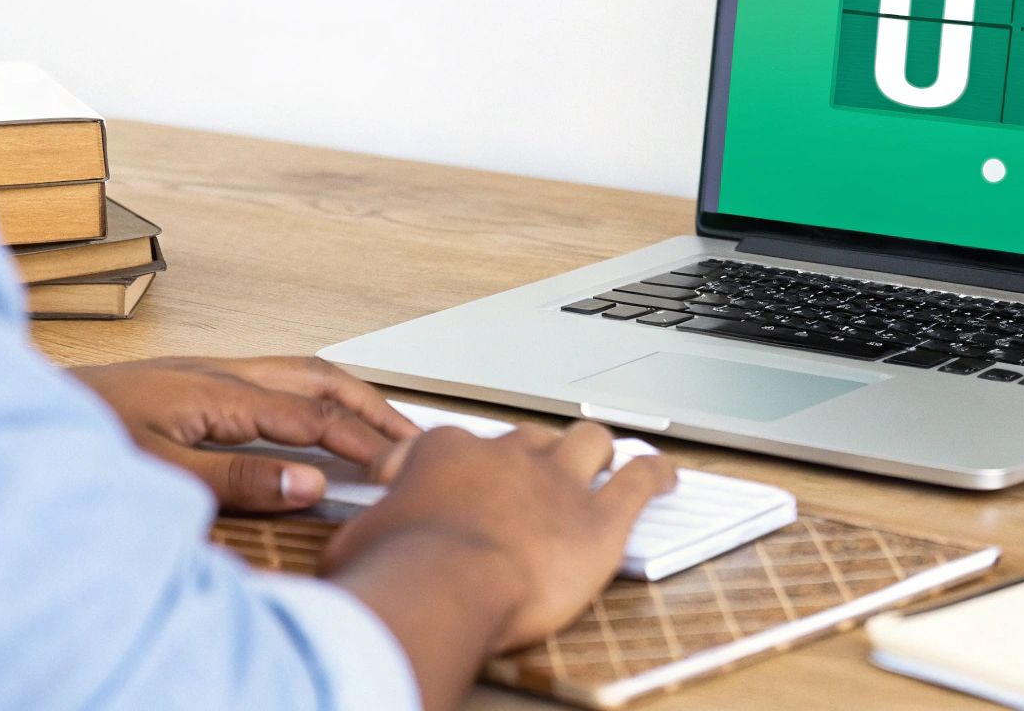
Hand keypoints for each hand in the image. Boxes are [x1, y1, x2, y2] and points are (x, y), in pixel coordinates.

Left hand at [70, 355, 419, 511]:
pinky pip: (273, 379)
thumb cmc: (75, 439)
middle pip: (318, 379)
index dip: (361, 443)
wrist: (8, 412)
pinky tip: (311, 419)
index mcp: (217, 389)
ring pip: (298, 372)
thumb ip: (236, 480)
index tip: (399, 468)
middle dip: (371, 407)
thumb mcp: (158, 470)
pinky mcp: (189, 382)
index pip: (313, 416)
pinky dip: (311, 396)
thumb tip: (308, 485)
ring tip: (379, 425)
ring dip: (345, 397)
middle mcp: (217, 371)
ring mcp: (203, 372)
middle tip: (412, 438)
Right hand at [320, 421, 674, 709]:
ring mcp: (557, 481)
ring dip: (595, 451)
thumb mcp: (358, 541)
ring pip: (588, 442)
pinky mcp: (599, 518)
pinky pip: (640, 480)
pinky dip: (656, 473)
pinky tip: (667, 474)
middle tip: (530, 478)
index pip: (453, 444)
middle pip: (528, 438)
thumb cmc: (396, 569)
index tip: (451, 483)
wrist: (444, 586)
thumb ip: (369, 529)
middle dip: (531, 455)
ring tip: (602, 460)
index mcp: (446, 452)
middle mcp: (506, 455)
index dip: (455, 464)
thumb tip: (357, 543)